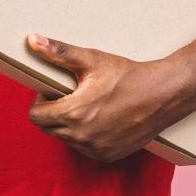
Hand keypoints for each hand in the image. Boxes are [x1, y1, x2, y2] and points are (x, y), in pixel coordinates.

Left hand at [24, 33, 195, 162]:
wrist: (162, 96)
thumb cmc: (126, 75)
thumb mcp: (91, 59)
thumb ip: (59, 52)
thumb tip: (33, 40)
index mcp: (73, 113)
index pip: (35, 116)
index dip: (39, 101)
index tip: (52, 90)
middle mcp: (82, 137)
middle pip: (48, 128)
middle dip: (52, 112)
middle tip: (69, 95)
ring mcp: (95, 149)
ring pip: (65, 139)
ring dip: (68, 125)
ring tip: (85, 105)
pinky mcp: (108, 155)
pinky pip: (84, 148)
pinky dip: (85, 135)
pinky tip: (98, 118)